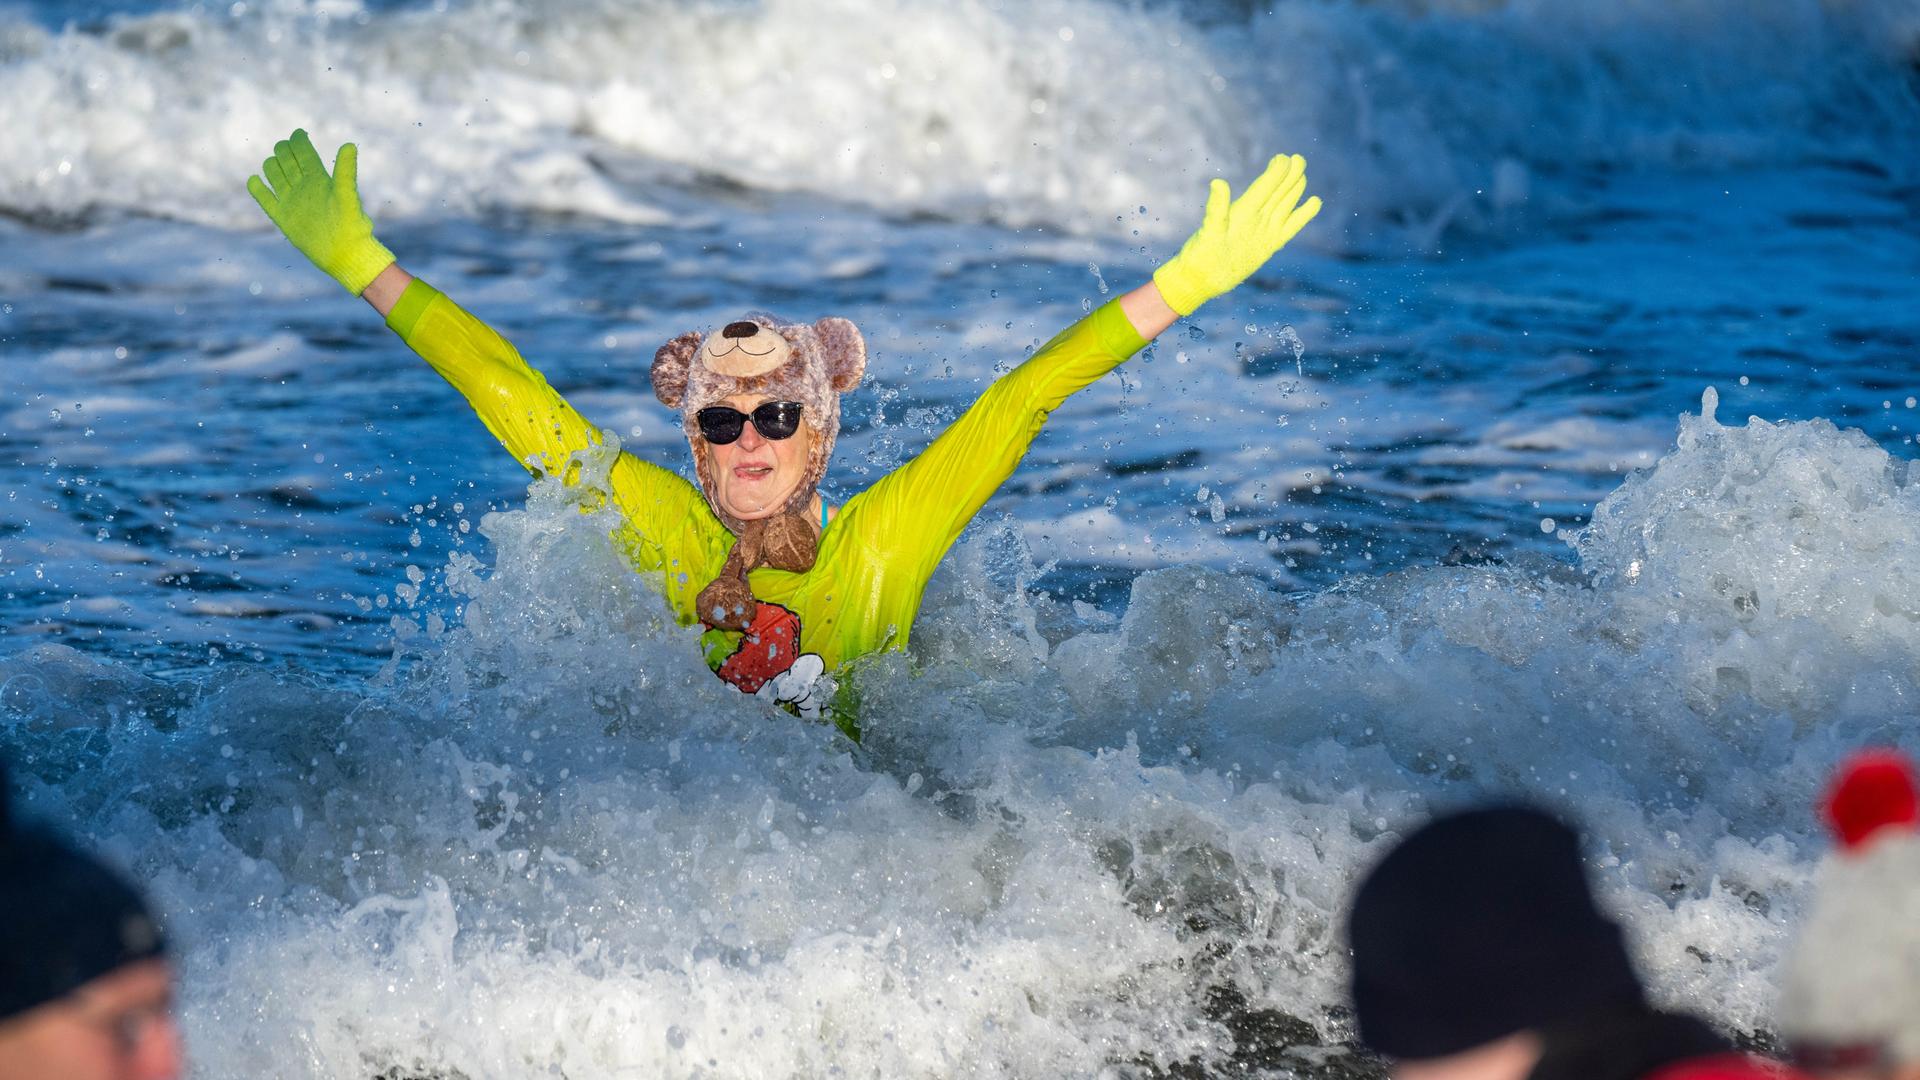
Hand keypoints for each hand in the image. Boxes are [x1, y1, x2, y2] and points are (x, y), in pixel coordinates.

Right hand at [246, 129, 394, 295]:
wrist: (345, 255)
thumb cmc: (352, 227)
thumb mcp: (347, 196)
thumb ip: (346, 172)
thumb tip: (350, 145)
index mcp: (320, 179)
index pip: (305, 152)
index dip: (299, 141)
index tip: (299, 134)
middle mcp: (305, 187)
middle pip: (287, 159)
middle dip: (283, 150)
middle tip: (285, 149)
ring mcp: (292, 201)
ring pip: (275, 175)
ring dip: (271, 166)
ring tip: (275, 166)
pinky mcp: (283, 217)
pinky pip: (265, 199)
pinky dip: (257, 189)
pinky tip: (255, 181)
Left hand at [1151, 153, 1322, 316]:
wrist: (1202, 278)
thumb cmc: (1201, 254)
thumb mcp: (1210, 230)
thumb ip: (1217, 208)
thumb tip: (1218, 183)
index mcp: (1243, 211)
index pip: (1263, 187)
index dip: (1274, 173)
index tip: (1283, 158)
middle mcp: (1255, 218)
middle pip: (1276, 192)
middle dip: (1288, 176)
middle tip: (1298, 159)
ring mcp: (1264, 230)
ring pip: (1285, 204)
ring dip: (1294, 189)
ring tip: (1301, 173)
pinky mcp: (1271, 244)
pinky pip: (1291, 226)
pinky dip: (1303, 215)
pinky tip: (1314, 202)